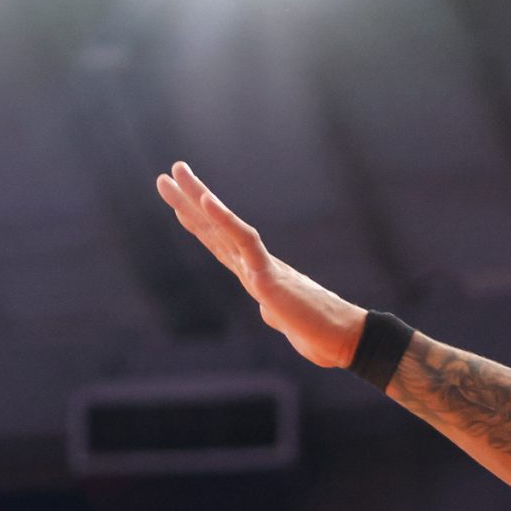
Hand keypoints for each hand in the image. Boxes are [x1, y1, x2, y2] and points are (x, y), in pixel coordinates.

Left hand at [157, 162, 368, 370]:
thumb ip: (273, 308)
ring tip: (177, 172)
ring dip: (199, 198)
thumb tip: (268, 309)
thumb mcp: (284, 318)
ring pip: (223, 226)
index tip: (180, 200)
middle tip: (169, 173)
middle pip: (214, 227)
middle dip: (190, 200)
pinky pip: (244, 241)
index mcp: (253, 273)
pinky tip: (207, 201)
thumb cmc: (318, 331)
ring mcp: (259, 267)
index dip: (198, 220)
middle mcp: (253, 264)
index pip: (219, 242)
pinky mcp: (269, 276)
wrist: (341, 339)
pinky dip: (225, 220)